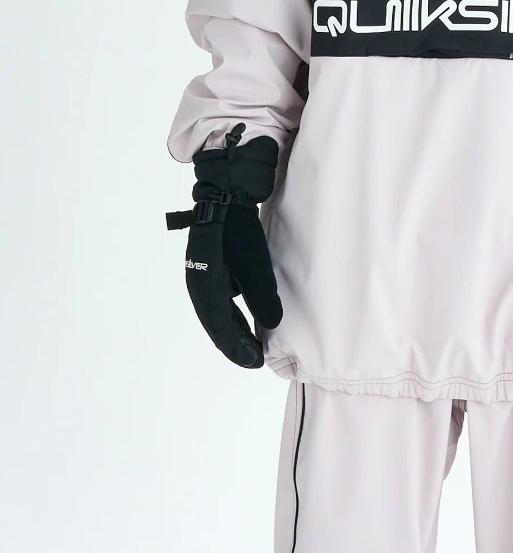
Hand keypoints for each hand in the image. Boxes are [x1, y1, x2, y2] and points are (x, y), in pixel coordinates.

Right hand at [167, 123, 281, 367]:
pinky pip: (219, 297)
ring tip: (250, 345)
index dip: (237, 346)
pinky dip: (232, 312)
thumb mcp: (256, 262)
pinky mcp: (212, 263)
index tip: (255, 361)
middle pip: (216, 321)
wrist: (227, 191)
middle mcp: (199, 281)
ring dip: (233, 328)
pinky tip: (245, 319)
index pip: (220, 324)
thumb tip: (272, 324)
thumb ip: (262, 294)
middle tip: (254, 359)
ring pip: (217, 310)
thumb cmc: (239, 226)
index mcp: (205, 283)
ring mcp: (204, 272)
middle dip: (234, 342)